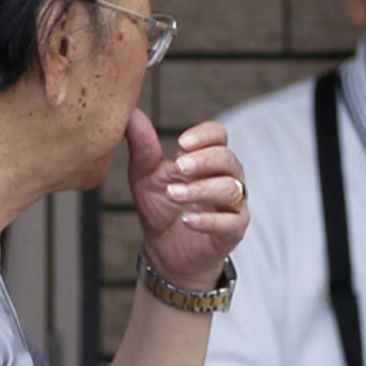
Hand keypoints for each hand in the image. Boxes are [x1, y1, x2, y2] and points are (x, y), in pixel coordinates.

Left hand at [128, 109, 247, 291]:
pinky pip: (230, 222)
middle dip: (203, 161)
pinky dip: (208, 219)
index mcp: (208, 159)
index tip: (181, 143)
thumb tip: (132, 114)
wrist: (165, 251)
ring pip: (231, 189)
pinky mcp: (233, 231)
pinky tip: (187, 219)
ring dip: (201, 189)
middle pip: (228, 159)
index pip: (218, 135)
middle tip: (178, 167)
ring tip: (173, 194)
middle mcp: (227, 178)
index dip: (204, 135)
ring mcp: (233, 205)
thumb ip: (143, 146)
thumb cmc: (160, 208)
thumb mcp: (146, 175)